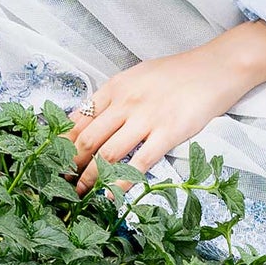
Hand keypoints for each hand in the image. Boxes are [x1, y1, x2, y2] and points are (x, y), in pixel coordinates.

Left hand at [69, 20, 265, 194]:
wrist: (217, 66)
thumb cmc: (179, 73)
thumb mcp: (138, 77)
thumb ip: (115, 98)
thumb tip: (90, 121)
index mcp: (114, 87)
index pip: (76, 119)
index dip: (58, 145)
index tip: (47, 164)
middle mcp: (125, 102)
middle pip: (85, 140)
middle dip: (68, 167)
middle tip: (57, 187)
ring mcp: (147, 117)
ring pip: (107, 154)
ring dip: (89, 180)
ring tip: (79, 197)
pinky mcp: (169, 132)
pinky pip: (139, 163)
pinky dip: (121, 184)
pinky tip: (110, 198)